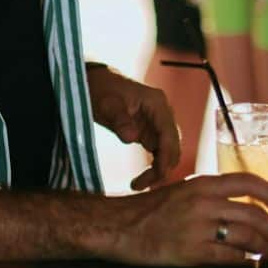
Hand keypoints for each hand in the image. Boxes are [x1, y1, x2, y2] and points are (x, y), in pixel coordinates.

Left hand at [86, 65, 180, 189]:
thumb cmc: (100, 89)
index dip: (166, 155)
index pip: (169, 132)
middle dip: (163, 167)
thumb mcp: (106, 103)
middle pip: (173, 145)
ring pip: (168, 152)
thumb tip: (132, 138)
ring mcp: (158, 123)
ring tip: (139, 185)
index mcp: (157, 103)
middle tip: (142, 185)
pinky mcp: (150, 132)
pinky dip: (154, 166)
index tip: (158, 174)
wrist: (94, 82)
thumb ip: (119, 119)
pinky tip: (142, 179)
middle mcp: (162, 113)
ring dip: (159, 170)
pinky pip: (159, 152)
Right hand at [104, 173, 267, 265]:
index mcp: (204, 184)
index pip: (248, 182)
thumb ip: (210, 195)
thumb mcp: (183, 190)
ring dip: (266, 247)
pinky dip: (244, 260)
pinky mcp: (192, 251)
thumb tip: (240, 205)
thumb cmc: (150, 209)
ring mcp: (199, 227)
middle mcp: (205, 202)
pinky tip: (249, 262)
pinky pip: (229, 257)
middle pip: (254, 214)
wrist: (120, 226)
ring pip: (247, 237)